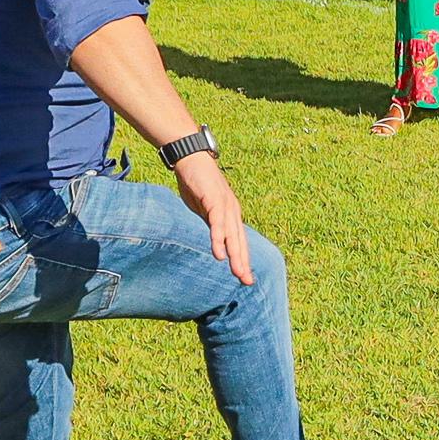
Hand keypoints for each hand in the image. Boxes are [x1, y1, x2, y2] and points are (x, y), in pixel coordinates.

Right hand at [176, 149, 251, 282]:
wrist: (191, 158)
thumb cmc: (197, 183)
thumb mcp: (204, 209)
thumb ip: (210, 223)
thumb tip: (213, 239)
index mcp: (231, 214)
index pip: (238, 241)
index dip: (242, 259)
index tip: (245, 278)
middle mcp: (232, 211)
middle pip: (239, 241)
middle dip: (243, 262)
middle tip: (247, 282)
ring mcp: (225, 205)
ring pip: (231, 235)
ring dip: (235, 255)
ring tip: (238, 273)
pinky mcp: (214, 200)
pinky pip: (217, 223)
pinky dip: (219, 239)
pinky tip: (219, 254)